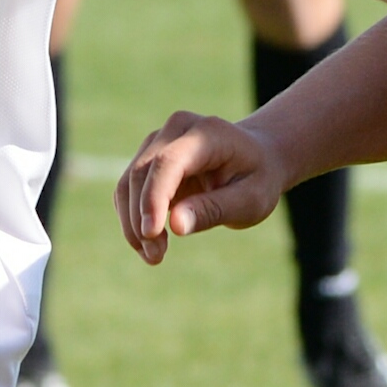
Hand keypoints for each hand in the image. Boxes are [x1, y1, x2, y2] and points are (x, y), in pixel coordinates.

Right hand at [116, 107, 290, 262]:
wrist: (258, 158)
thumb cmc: (258, 179)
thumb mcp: (251, 200)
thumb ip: (214, 210)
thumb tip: (175, 225)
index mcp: (207, 132)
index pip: (168, 162)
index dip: (154, 197)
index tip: (151, 234)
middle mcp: (176, 129)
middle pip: (142, 173)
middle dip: (141, 219)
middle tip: (156, 258)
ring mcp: (158, 141)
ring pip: (128, 183)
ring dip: (133, 223)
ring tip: (154, 256)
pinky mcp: (148, 159)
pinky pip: (128, 190)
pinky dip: (132, 219)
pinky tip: (150, 244)